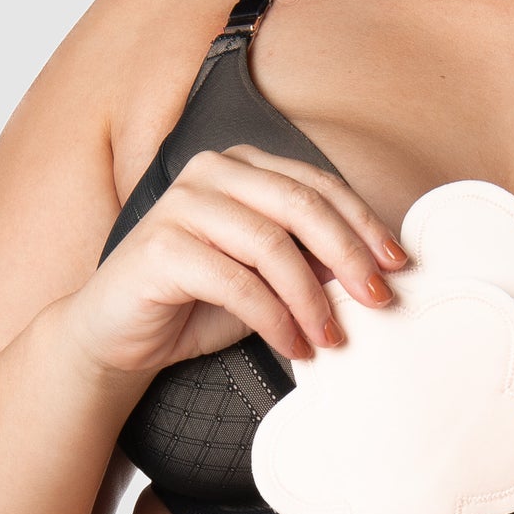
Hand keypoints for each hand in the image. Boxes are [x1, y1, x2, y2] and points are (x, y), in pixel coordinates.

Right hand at [66, 146, 409, 382]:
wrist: (116, 336)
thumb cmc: (195, 302)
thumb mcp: (266, 278)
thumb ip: (310, 261)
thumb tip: (373, 269)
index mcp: (243, 167)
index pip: (318, 185)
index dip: (364, 224)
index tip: (397, 265)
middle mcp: (212, 172)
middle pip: (301, 205)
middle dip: (349, 255)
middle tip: (378, 300)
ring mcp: (182, 204)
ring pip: (271, 245)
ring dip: (311, 298)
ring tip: (330, 338)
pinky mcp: (161, 246)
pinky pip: (236, 282)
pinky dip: (274, 319)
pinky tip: (293, 346)